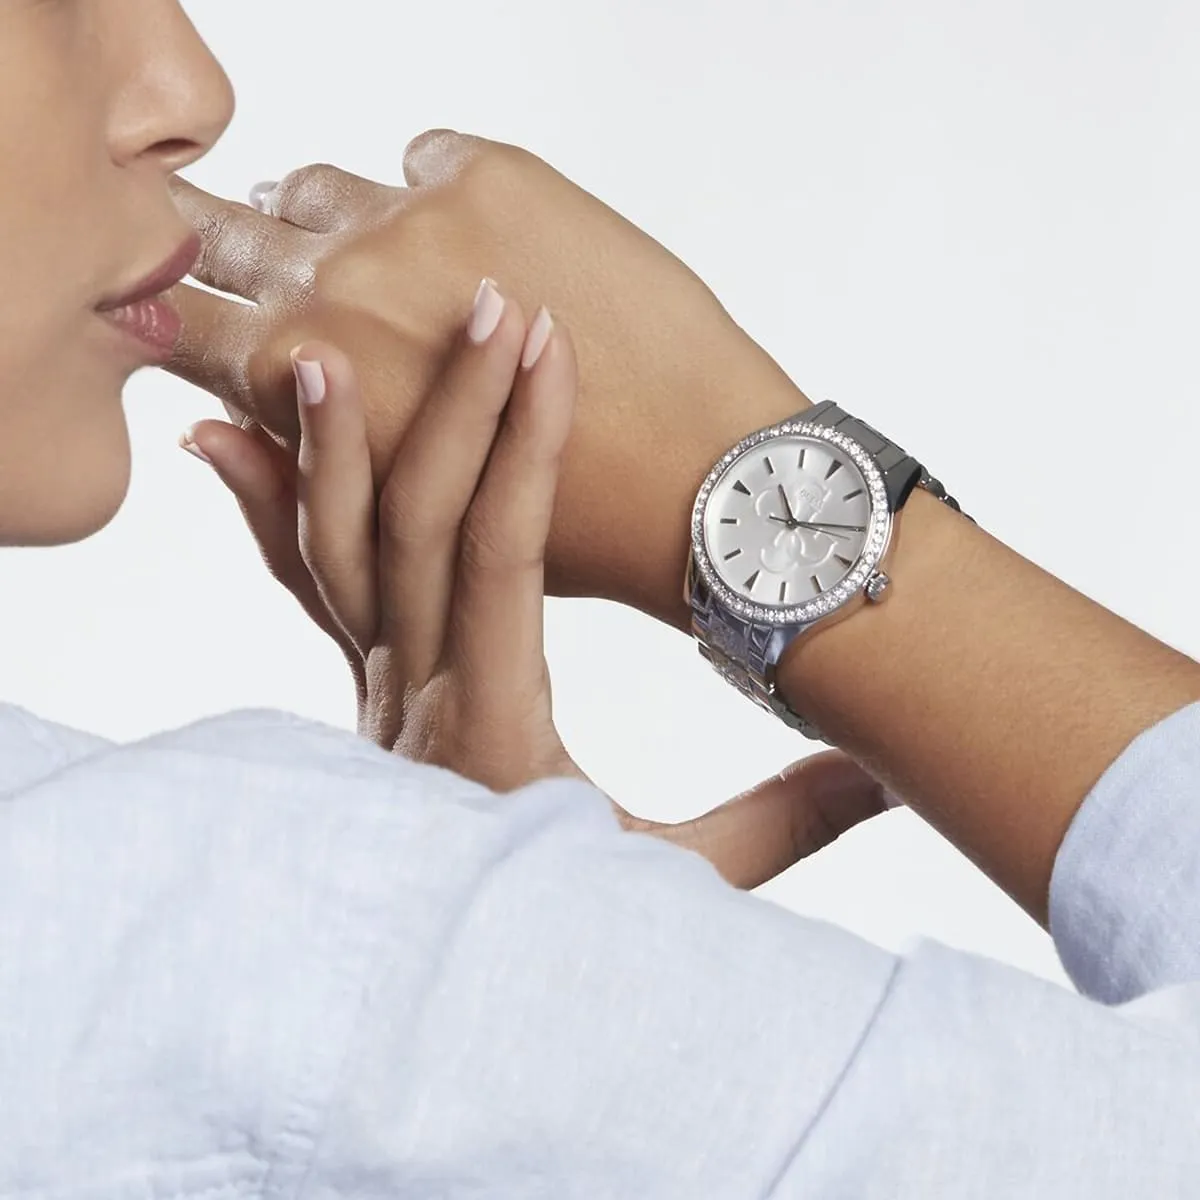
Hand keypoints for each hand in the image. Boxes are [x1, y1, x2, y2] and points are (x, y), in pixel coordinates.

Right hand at [167, 130, 808, 628]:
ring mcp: (415, 229)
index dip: (172, 313)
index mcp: (300, 387)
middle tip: (225, 239)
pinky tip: (470, 240)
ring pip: (322, 195)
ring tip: (382, 262)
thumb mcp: (401, 528)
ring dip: (334, 223)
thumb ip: (297, 464)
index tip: (172, 299)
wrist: (698, 481)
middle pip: (232, 236)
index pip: (185, 325)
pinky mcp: (496, 183)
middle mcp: (339, 296)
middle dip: (216, 241)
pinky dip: (430, 191)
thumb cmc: (561, 529)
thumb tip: (215, 409)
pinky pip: (425, 157)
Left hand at [179, 280, 887, 888]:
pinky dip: (269, 511)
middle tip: (485, 304)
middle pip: (415, 524)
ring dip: (329, 443)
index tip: (548, 350)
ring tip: (314, 346)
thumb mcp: (679, 890)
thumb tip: (883, 772)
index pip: (497, 556)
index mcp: (495, 726)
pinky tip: (230, 441)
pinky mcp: (366, 692)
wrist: (437, 1001)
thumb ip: (780, 825)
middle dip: (451, 405)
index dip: (522, 446)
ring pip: (336, 549)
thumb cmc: (557, 945)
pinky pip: (303, 588)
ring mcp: (376, 691)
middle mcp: (416, 695)